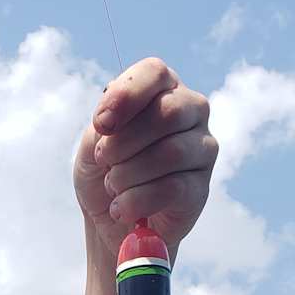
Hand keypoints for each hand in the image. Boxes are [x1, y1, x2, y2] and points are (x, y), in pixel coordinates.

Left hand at [74, 58, 216, 262]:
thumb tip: (110, 128)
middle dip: (124, 142)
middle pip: (167, 113)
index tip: (101, 125)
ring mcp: (202, 149)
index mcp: (163, 90)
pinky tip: (122, 208)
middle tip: (104, 161)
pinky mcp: (201, 188)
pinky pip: (172, 189)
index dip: (125, 96)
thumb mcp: (91, 147)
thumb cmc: (104, 173)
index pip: (154, 73)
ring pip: (171, 153)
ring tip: (113, 187)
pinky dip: (137, 201)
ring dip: (127, 174)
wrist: (112, 221)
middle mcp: (191, 112)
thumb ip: (101, 130)